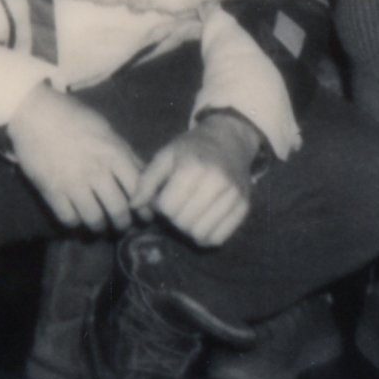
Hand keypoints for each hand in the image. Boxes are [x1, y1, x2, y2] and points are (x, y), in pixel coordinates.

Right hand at [6, 84, 144, 235]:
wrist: (34, 112)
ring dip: (100, 227)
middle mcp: (96, 171)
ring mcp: (73, 183)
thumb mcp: (106, 129)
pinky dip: (75, 223)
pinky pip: (68, 219)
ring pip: (95, 219)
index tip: (143, 216)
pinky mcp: (51, 190)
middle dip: (123, 223)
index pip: (138, 191)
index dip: (144, 208)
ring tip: (100, 225)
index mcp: (114, 154)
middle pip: (118, 210)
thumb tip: (145, 174)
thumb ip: (126, 153)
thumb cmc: (73, 116)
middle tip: (122, 225)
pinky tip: (77, 218)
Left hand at [135, 117, 258, 248]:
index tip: (163, 196)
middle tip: (177, 205)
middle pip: (183, 222)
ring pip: (200, 234)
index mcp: (193, 167)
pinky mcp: (244, 208)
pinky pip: (218, 238)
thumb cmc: (192, 149)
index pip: (167, 207)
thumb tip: (134, 206)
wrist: (230, 140)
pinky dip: (206, 236)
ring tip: (188, 213)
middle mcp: (217, 182)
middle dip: (174, 218)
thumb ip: (147, 180)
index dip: (160, 205)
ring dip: (188, 229)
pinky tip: (202, 221)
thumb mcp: (166, 155)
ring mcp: (234, 196)